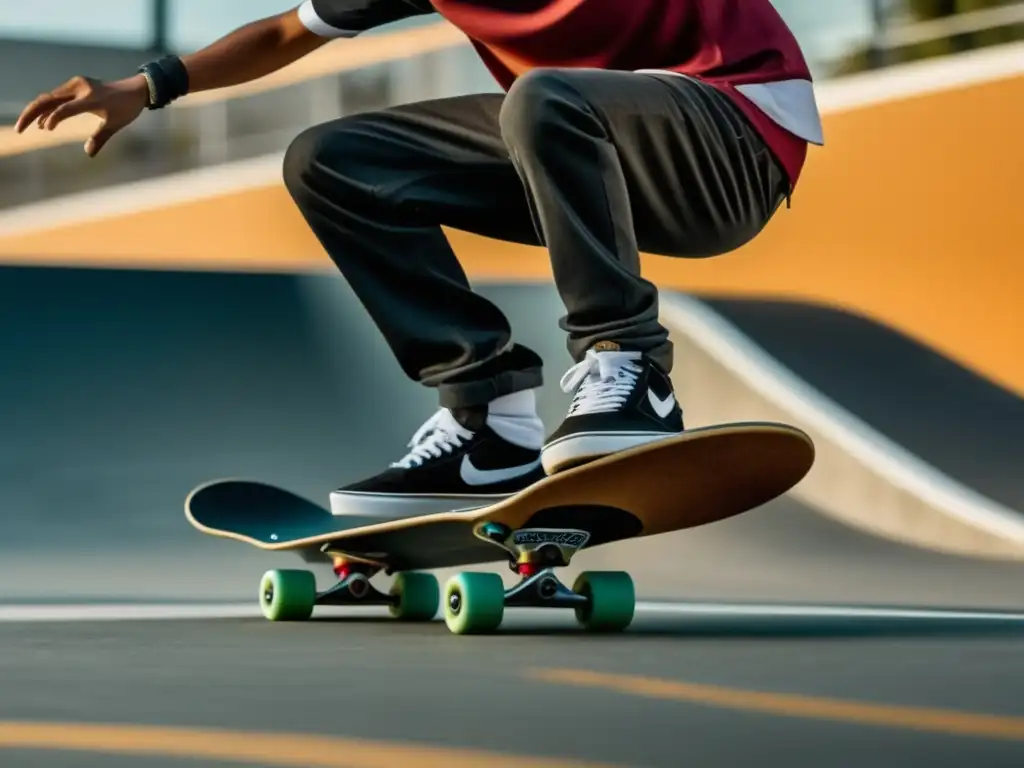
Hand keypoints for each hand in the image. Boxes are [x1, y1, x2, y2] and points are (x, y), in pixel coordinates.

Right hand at [14, 74, 149, 156]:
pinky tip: (42, 123)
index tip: (45, 129)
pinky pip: (57, 97)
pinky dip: (47, 108)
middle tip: (20, 129)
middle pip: (48, 100)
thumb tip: (89, 153)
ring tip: (25, 128)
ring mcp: (76, 85)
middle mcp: (80, 88)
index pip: (66, 108)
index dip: (54, 118)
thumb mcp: (116, 124)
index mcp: (91, 99)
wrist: (135, 89)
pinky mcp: (75, 85)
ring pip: (49, 98)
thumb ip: (101, 138)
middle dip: (32, 114)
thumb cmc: (127, 109)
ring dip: (36, 112)